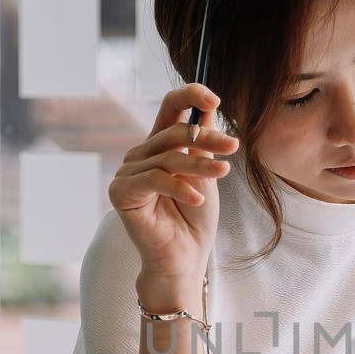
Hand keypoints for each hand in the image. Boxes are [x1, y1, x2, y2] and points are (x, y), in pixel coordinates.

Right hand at [108, 84, 238, 286]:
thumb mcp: (205, 175)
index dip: (189, 95)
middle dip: (207, 138)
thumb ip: (203, 142)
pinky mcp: (121, 192)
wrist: (184, 258)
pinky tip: (197, 199)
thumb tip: (209, 105)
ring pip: (168, 157)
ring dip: (200, 164)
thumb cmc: (194, 220)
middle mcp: (140, 155)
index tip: (214, 98)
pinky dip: (179, 188)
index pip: (169, 108)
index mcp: (160, 146)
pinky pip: (154, 179)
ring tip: (224, 172)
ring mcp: (128, 173)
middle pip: (174, 132)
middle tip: (234, 146)